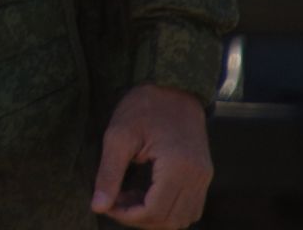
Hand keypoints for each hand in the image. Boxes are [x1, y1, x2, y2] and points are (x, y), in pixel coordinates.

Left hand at [93, 84, 213, 227]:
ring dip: (154, 217)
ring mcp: (204, 177)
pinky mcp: (203, 175)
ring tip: (129, 197)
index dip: (127, 216)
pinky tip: (146, 194)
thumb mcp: (118, 135)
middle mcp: (197, 177)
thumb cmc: (144, 106)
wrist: (173, 86)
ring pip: (182, 219)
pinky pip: (190, 207)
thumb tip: (98, 206)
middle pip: (170, 221)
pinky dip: (168, 209)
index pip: (154, 212)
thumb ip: (108, 174)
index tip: (107, 204)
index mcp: (178, 167)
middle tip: (115, 201)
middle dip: (138, 219)